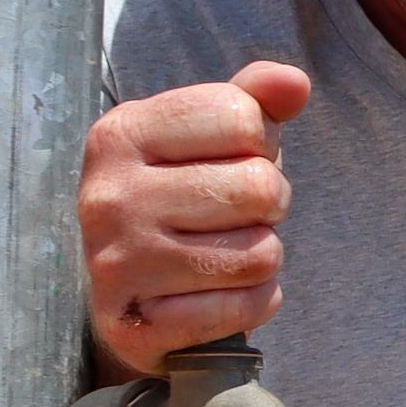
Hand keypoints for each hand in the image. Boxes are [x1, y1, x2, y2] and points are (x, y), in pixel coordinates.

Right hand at [77, 61, 310, 379]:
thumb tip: (295, 83)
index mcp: (122, 133)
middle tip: (233, 217)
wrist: (126, 297)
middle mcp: (110, 195)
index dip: (260, 143)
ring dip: (262, 255)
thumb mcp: (206, 138)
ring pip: (262, 252)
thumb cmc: (180, 201)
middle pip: (260, 187)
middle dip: (268, 205)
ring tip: (222, 253)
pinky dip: (253, 302)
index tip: (228, 162)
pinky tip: (217, 293)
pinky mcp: (137, 323)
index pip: (243, 116)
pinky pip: (249, 305)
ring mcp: (118, 262)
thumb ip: (252, 98)